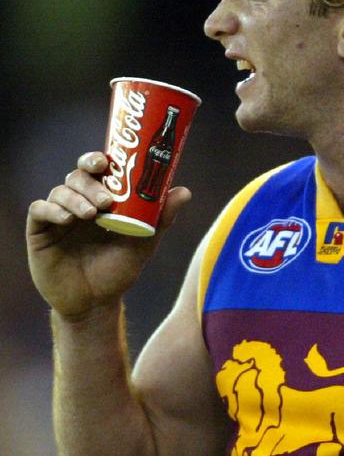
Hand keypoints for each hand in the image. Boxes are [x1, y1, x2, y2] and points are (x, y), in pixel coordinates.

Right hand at [26, 151, 190, 320]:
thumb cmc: (119, 268)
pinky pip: (39, 210)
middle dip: (90, 181)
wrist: (95, 302)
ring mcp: (57, 216)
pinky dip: (52, 210)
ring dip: (76, 198)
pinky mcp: (39, 232)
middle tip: (106, 197)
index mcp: (101, 197)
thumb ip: (162, 217)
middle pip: (77, 176)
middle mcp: (78, 201)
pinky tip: (67, 219)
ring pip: (60, 191)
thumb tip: (185, 192)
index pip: (96, 168)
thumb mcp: (144, 242)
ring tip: (92, 213)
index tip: (106, 161)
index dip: (97, 159)